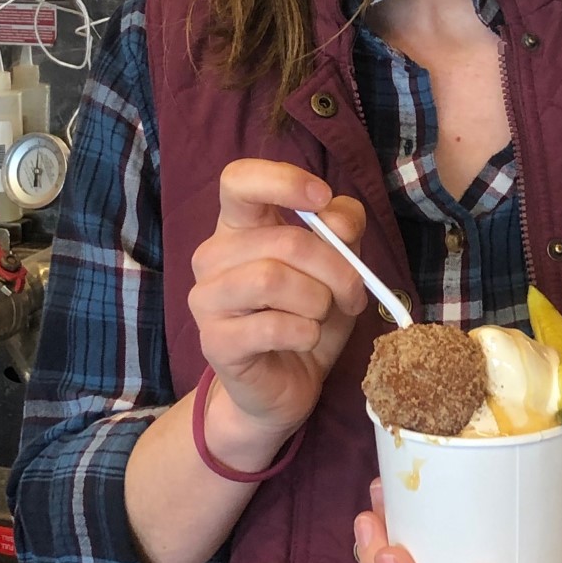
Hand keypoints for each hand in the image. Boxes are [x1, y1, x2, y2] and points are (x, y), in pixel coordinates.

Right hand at [189, 160, 367, 441]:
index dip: (282, 180)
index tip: (321, 198)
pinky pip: (271, 325)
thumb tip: (338, 221)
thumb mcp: (337, 263)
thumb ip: (343, 229)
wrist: (286, 383)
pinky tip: (306, 339)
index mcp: (239, 226)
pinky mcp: (214, 342)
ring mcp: (207, 299)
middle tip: (354, 293)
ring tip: (324, 316)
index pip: (238, 179)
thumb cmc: (309, 313)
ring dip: (319, 300)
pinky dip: (305, 332)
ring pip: (273, 279)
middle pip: (284, 239)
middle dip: (336, 267)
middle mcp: (214, 256)